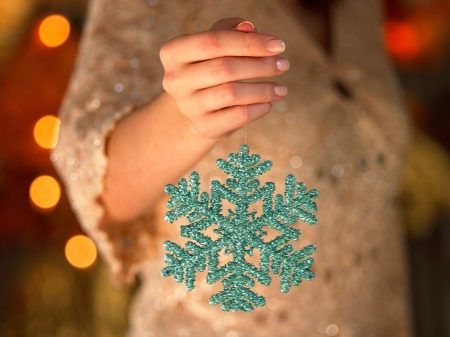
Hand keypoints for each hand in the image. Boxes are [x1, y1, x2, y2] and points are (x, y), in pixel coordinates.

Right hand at [160, 17, 288, 138]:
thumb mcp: (215, 43)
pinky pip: (237, 116)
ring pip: (232, 94)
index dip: (249, 43)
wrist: (197, 106)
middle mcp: (175, 80)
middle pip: (224, 68)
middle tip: (283, 65)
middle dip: (260, 65)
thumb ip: (230, 30)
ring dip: (263, 90)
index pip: (214, 42)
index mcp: (173, 52)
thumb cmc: (209, 66)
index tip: (278, 45)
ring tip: (280, 88)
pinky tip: (268, 103)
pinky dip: (258, 109)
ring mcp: (188, 106)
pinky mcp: (203, 126)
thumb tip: (249, 29)